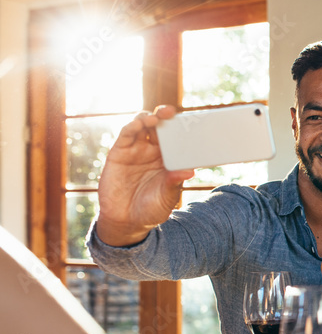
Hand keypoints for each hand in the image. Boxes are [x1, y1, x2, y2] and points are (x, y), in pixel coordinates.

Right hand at [94, 106, 194, 246]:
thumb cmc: (151, 209)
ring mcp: (135, 151)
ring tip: (155, 119)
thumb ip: (175, 183)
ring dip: (148, 118)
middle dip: (164, 116)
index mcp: (168, 159)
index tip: (189, 121)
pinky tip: (138, 124)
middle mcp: (152, 152)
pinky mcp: (119, 153)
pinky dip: (131, 126)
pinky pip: (125, 135)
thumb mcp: (167, 197)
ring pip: (141, 126)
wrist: (126, 222)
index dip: (180, 127)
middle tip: (171, 112)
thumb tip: (190, 171)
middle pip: (158, 126)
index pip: (175, 137)